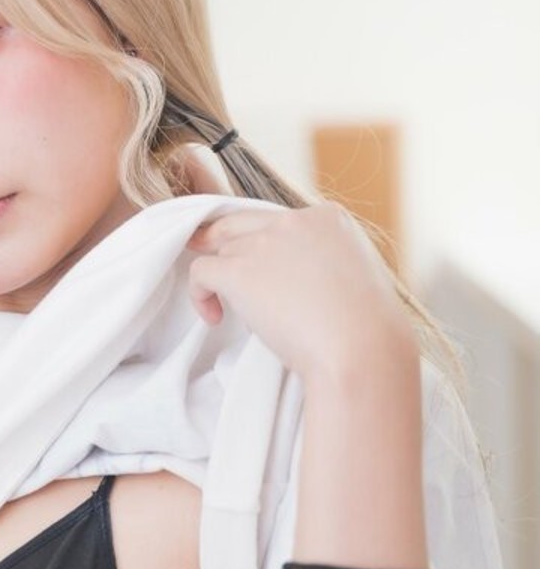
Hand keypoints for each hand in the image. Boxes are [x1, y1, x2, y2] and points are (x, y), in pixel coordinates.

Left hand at [185, 201, 414, 380]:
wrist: (361, 350)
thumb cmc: (368, 331)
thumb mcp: (356, 278)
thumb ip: (325, 265)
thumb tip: (291, 283)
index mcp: (328, 218)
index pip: (280, 221)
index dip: (265, 245)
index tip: (265, 272)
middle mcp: (294, 221)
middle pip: (242, 225)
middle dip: (224, 243)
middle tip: (215, 268)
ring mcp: (264, 243)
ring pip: (222, 250)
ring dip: (220, 278)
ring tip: (225, 311)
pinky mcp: (239, 271)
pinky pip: (201, 272)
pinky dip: (200, 293)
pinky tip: (213, 316)